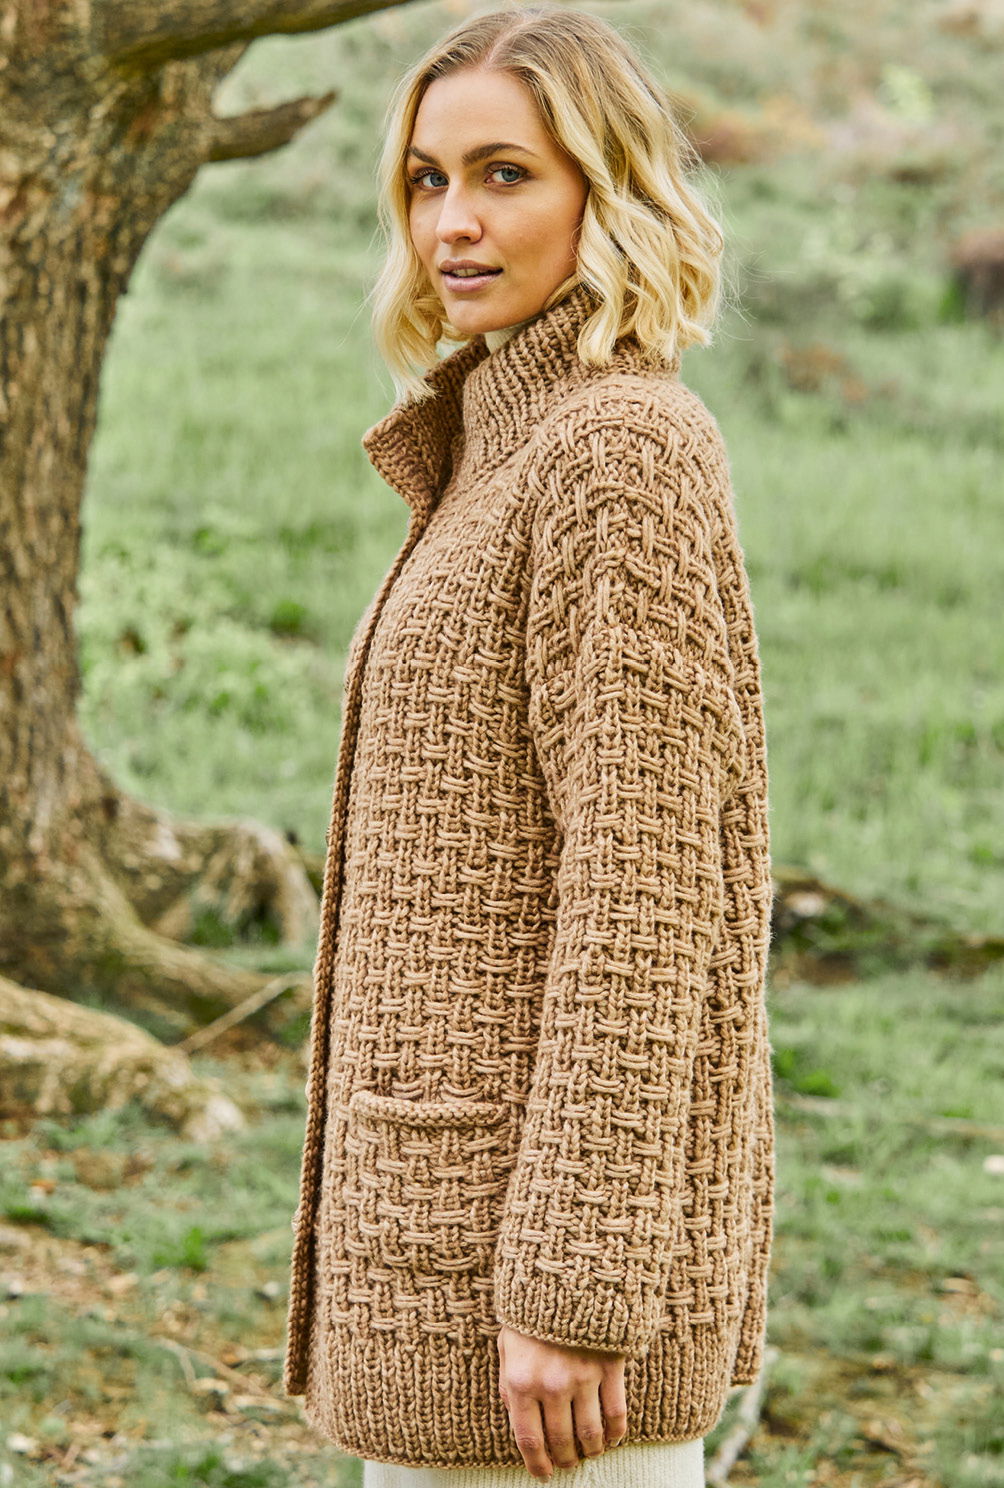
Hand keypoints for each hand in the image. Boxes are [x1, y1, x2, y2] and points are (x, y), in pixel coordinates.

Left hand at [497, 1323, 627, 1480]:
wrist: (565, 1270)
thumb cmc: (530, 1309)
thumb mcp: (507, 1343)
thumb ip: (509, 1382)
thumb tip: (515, 1416)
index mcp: (522, 1381)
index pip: (529, 1439)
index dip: (537, 1464)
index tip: (544, 1474)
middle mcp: (552, 1385)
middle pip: (561, 1440)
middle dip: (565, 1459)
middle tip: (567, 1463)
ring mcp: (584, 1377)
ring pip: (590, 1433)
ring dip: (590, 1451)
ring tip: (588, 1453)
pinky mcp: (610, 1366)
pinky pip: (616, 1412)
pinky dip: (615, 1433)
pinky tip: (611, 1437)